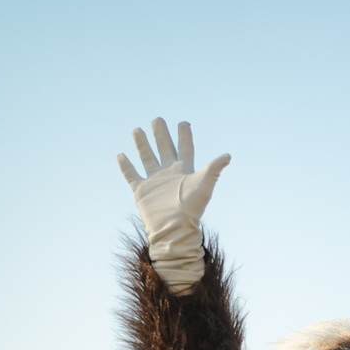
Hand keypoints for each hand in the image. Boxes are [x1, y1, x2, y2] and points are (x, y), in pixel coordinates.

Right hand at [118, 119, 229, 292]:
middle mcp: (169, 173)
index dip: (184, 135)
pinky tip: (121, 155)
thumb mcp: (204, 185)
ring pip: (147, 157)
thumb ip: (214, 169)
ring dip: (142, 144)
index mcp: (184, 170)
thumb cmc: (191, 209)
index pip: (185, 148)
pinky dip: (125, 166)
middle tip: (157, 119)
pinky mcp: (142, 191)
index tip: (183, 123)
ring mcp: (155, 181)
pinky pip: (131, 175)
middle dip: (161, 134)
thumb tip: (228, 156)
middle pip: (164, 149)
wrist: (175, 230)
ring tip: (137, 129)